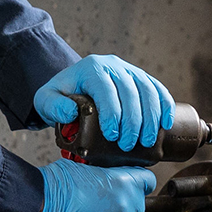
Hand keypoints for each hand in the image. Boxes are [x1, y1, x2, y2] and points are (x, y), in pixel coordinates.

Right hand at [28, 159, 155, 211]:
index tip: (131, 186)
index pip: (147, 181)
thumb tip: (105, 180)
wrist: (39, 204)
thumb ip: (104, 175)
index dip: (138, 182)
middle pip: (137, 207)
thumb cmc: (55, 185)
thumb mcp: (86, 167)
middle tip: (102, 205)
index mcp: (124, 183)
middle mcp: (126, 207)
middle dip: (122, 206)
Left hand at [34, 54, 175, 150]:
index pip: (106, 89)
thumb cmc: (61, 96)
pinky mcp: (142, 79)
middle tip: (128, 145)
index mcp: (92, 68)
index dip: (112, 113)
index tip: (112, 136)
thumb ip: (52, 106)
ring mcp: (130, 71)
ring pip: (148, 91)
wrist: (73, 87)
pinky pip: (158, 89)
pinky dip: (165, 106)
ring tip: (147, 142)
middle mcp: (114, 65)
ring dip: (151, 117)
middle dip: (132, 121)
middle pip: (130, 91)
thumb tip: (71, 112)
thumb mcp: (46, 99)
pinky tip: (165, 124)